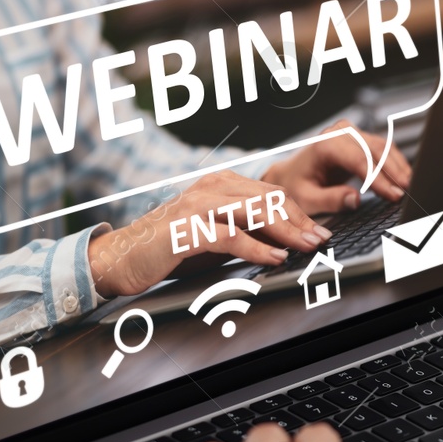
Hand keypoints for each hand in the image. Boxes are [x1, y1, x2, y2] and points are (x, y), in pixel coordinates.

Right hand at [88, 171, 329, 298]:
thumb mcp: (215, 236)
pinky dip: (257, 248)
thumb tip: (287, 241)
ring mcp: (197, 206)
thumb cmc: (169, 248)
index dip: (299, 212)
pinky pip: (230, 236)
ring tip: (307, 247)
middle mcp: (210, 187)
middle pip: (268, 199)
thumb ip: (246, 231)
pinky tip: (276, 258)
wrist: (120, 258)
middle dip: (299, 220)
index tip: (320, 230)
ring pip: (254, 212)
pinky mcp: (186, 230)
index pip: (270, 192)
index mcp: (220, 183)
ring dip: (286, 231)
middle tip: (322, 239)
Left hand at [263, 119, 412, 213]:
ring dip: (398, 167)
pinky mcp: (359, 138)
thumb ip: (330, 199)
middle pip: (375, 150)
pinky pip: (382, 148)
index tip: (393, 195)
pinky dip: (394, 163)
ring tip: (408, 187)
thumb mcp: (307, 199)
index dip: (379, 179)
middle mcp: (339, 133)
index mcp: (325, 145)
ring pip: (383, 147)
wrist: (290, 174)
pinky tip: (402, 178)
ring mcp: (350, 132)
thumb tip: (355, 199)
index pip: (359, 160)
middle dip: (393, 172)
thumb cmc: (296, 186)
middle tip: (406, 193)